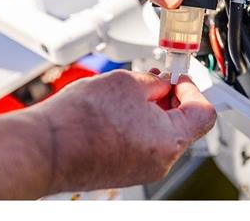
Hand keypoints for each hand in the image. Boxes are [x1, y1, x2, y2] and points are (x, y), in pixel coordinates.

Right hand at [31, 69, 215, 193]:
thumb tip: (164, 83)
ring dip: (155, 110)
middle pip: (184, 123)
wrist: (46, 148)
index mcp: (170, 140)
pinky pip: (146, 144)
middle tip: (157, 80)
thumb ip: (157, 82)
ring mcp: (144, 169)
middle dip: (172, 97)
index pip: (204, 112)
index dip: (193, 89)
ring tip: (132, 94)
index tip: (179, 79)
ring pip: (164, 133)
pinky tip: (121, 111)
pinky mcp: (128, 170)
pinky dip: (141, 125)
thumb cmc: (80, 120)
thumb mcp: (129, 82)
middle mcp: (161, 161)